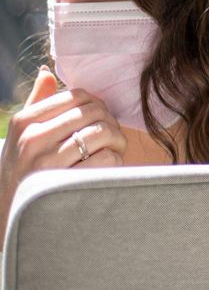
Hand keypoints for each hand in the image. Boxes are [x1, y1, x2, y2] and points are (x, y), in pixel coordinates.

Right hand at [0, 68, 127, 221]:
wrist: (11, 217)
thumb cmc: (23, 171)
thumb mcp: (21, 137)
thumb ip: (37, 103)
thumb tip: (47, 71)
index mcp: (24, 122)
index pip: (77, 96)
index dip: (98, 105)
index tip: (100, 119)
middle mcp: (31, 139)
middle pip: (94, 112)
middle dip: (111, 123)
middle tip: (112, 137)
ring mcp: (46, 162)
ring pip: (102, 133)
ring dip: (117, 141)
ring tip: (113, 151)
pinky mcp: (64, 183)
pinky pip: (106, 159)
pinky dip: (115, 162)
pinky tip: (107, 170)